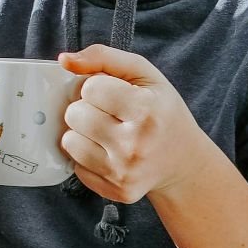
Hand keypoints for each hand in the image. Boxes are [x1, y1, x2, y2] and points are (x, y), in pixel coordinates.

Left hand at [59, 46, 216, 204]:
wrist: (183, 161)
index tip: (113, 93)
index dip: (97, 86)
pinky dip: (87, 156)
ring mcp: (126, 171)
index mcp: (147, 110)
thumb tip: (64, 60)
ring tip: (106, 132)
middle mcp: (136, 144)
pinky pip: (77, 166)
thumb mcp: (143, 74)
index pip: (89, 88)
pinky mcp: (118, 190)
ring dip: (81, 133)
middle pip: (75, 115)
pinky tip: (108, 152)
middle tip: (108, 113)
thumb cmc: (161, 110)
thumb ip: (103, 56)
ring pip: (70, 142)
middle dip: (86, 109)